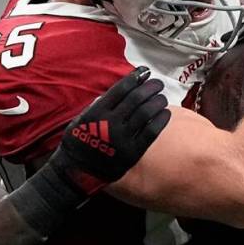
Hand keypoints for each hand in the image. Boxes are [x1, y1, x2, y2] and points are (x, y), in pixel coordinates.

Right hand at [50, 66, 171, 195]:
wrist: (78, 172)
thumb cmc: (79, 142)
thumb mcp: (81, 119)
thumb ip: (99, 105)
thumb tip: (118, 91)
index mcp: (97, 112)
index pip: (121, 89)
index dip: (135, 77)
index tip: (144, 72)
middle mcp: (110, 123)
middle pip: (136, 99)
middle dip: (150, 87)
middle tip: (157, 83)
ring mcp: (122, 138)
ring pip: (146, 113)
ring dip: (157, 101)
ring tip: (161, 97)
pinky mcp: (132, 152)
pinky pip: (151, 132)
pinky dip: (161, 120)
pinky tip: (165, 113)